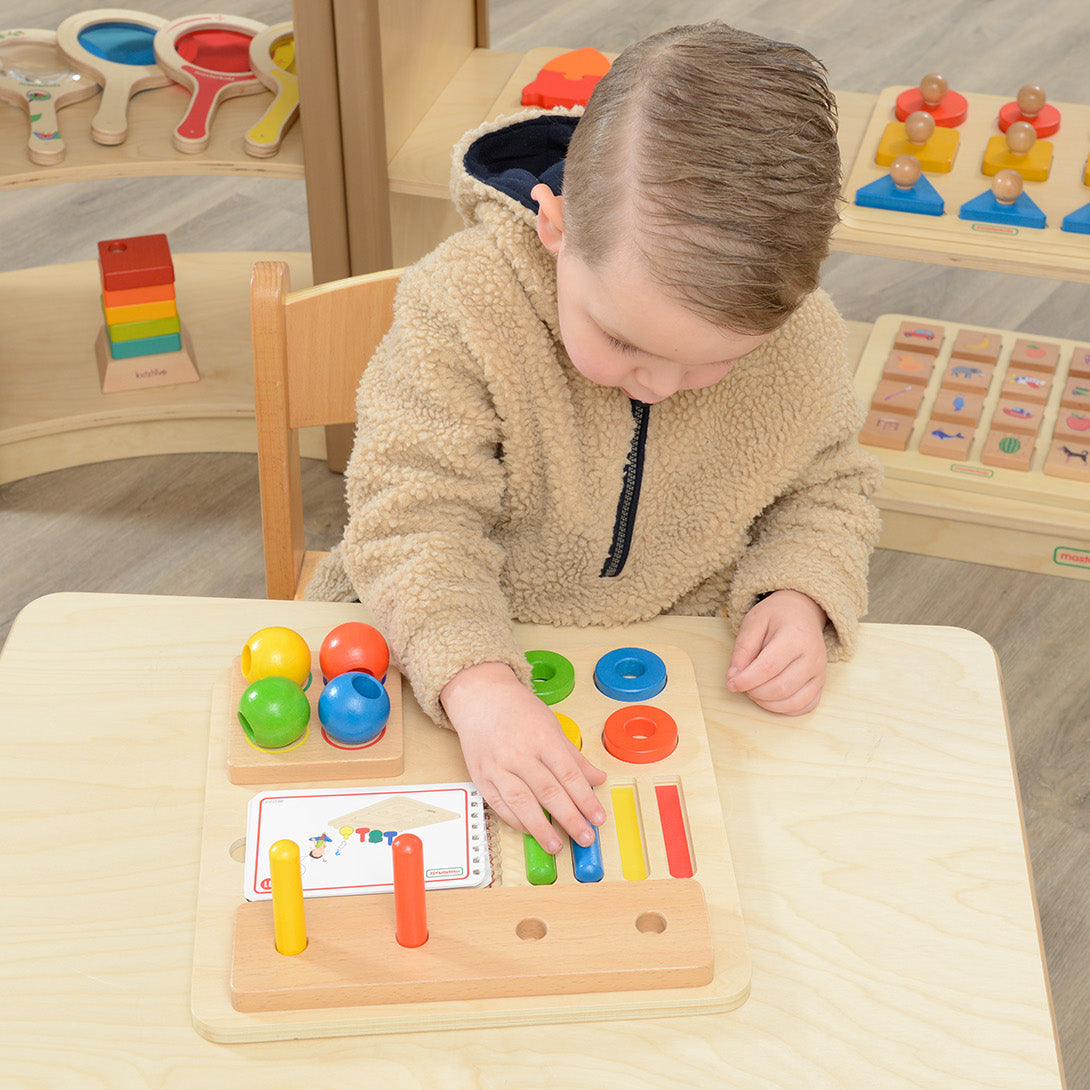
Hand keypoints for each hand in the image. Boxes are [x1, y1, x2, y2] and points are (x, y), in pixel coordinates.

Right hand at [441, 662, 606, 852]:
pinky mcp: (482, 777)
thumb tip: (597, 778)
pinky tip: (531, 830)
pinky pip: (500, 805)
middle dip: (570, 819)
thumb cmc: (517, 708)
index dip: (586, 800)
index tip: (598, 818)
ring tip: (557, 845)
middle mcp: (520, 754)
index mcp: (542, 738)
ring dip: (542, 829)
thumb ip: (574, 756)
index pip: (569, 776)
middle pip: (549, 793)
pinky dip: (517, 821)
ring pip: (523, 804)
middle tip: (585, 837)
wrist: (480, 697)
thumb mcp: (552, 725)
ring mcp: (498, 767)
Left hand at [726, 590, 827, 714]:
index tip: (731, 684)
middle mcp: (812, 656)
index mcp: (794, 637)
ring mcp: (820, 672)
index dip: (746, 680)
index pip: (768, 667)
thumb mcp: (753, 622)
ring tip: (754, 691)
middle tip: (743, 685)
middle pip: (781, 688)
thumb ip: (743, 648)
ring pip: (794, 702)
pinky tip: (771, 699)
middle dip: (755, 693)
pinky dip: (786, 709)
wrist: (803, 612)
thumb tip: (734, 677)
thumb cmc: (776, 616)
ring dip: (768, 704)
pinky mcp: (821, 683)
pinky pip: (806, 706)